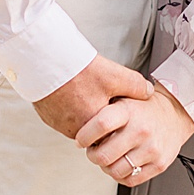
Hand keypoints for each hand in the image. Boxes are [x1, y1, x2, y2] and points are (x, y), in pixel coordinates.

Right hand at [32, 54, 152, 138]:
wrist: (45, 59)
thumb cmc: (79, 69)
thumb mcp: (115, 75)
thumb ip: (136, 86)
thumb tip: (148, 92)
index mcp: (95, 125)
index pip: (112, 134)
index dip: (118, 123)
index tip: (120, 113)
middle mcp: (75, 130)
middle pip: (94, 131)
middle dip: (100, 117)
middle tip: (101, 97)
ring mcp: (59, 125)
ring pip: (78, 123)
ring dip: (83, 111)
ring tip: (86, 90)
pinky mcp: (48, 117)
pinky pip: (63, 116)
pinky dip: (68, 106)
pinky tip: (71, 90)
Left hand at [75, 80, 193, 186]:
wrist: (175, 113)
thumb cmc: (145, 108)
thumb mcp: (125, 98)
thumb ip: (105, 108)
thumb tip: (79, 120)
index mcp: (129, 111)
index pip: (100, 125)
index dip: (84, 136)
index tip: (80, 140)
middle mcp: (141, 130)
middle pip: (103, 155)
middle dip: (92, 155)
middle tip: (94, 150)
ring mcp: (151, 149)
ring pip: (115, 171)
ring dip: (106, 167)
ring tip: (109, 157)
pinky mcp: (159, 164)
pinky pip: (130, 180)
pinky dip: (121, 175)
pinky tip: (122, 163)